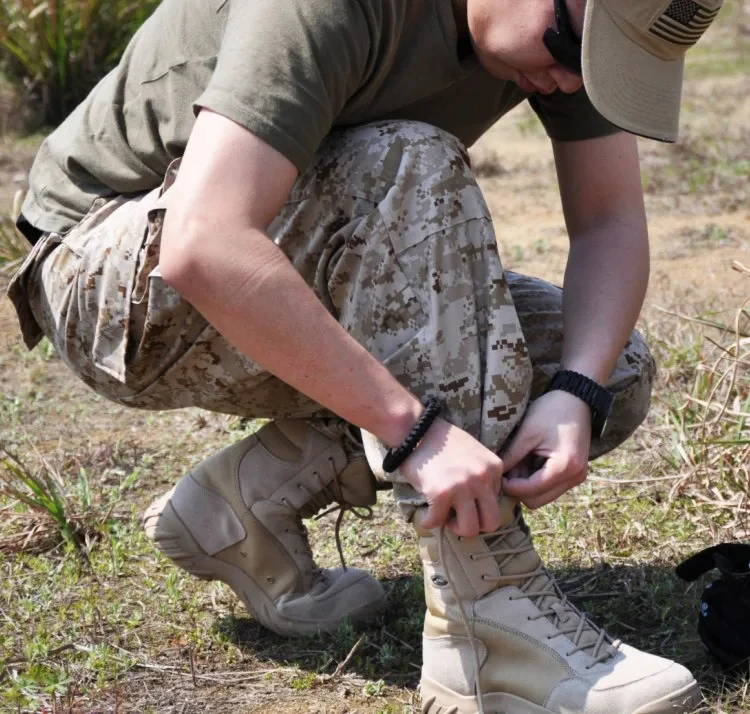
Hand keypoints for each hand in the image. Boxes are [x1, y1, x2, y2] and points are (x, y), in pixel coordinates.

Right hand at [398, 418, 503, 537]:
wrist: (415, 429)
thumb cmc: (441, 442)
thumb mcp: (474, 453)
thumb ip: (483, 475)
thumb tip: (482, 504)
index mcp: (494, 467)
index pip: (497, 502)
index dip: (478, 504)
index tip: (463, 498)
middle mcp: (482, 477)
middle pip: (491, 522)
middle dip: (474, 524)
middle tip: (458, 516)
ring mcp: (463, 486)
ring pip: (470, 530)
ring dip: (455, 527)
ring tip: (444, 515)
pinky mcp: (441, 493)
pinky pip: (437, 522)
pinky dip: (429, 522)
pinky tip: (425, 515)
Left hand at [500, 390, 591, 508]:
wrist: (577, 398)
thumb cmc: (551, 411)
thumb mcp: (527, 433)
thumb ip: (511, 456)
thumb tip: (494, 475)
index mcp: (564, 467)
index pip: (530, 491)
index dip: (509, 486)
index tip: (495, 475)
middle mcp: (574, 477)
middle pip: (536, 501)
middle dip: (518, 488)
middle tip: (505, 470)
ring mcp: (576, 477)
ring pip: (543, 496)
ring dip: (527, 485)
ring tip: (517, 463)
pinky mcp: (574, 473)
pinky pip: (550, 487)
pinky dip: (536, 480)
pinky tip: (527, 462)